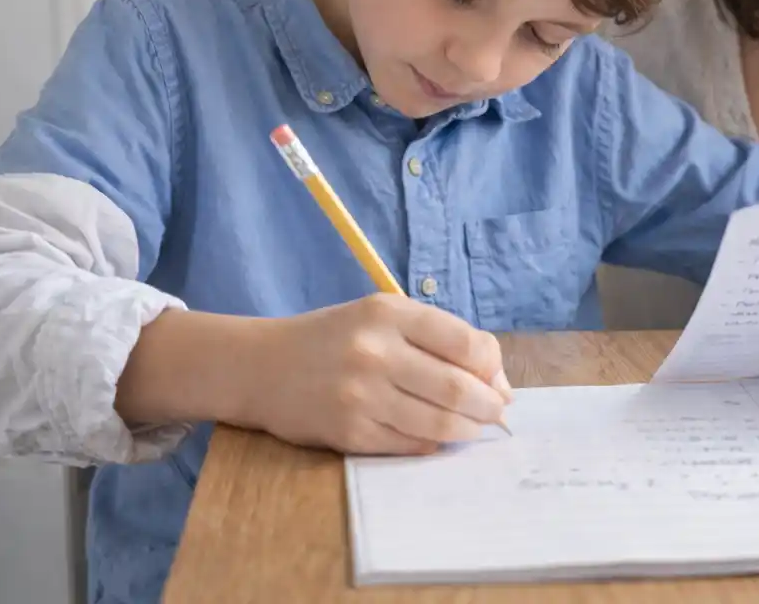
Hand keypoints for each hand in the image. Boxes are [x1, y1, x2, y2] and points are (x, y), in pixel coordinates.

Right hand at [243, 293, 513, 453]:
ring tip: (473, 429)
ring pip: (438, 422)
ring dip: (467, 430)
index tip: (497, 381)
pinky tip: (437, 438)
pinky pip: (409, 444)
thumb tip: (498, 382)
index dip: (493, 368)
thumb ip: (438, 339)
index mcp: (388, 313)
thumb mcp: (382, 317)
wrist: (261, 367)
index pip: (466, 343)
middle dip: (489, 406)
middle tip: (496, 414)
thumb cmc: (334, 338)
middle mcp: (374, 352)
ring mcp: (360, 395)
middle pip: (457, 388)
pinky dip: (432, 444)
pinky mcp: (348, 432)